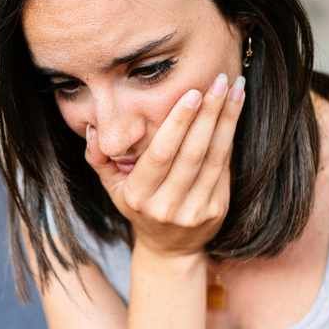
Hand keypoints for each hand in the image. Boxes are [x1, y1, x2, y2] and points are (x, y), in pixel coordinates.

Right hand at [86, 73, 245, 257]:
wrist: (169, 248)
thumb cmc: (138, 206)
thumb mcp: (112, 186)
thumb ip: (99, 157)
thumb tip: (93, 128)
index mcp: (138, 195)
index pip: (161, 154)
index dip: (178, 123)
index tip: (192, 93)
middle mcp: (166, 205)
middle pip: (193, 153)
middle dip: (209, 113)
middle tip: (219, 80)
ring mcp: (194, 210)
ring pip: (214, 159)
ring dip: (227, 121)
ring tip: (236, 88)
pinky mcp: (216, 211)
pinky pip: (225, 170)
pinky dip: (231, 139)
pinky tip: (235, 114)